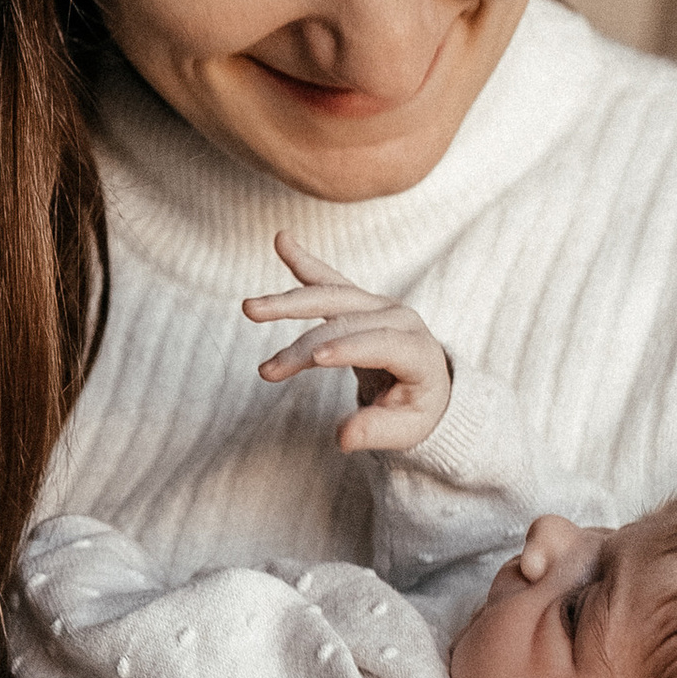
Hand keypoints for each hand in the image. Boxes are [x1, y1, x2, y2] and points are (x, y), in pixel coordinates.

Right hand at [242, 234, 452, 452]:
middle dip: (304, 344)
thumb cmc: (416, 409)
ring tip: (250, 309)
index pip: (382, 344)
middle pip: (347, 321)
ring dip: (289, 302)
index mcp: (418, 349)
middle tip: (267, 370)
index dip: (350, 349)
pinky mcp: (358, 302)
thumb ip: (376, 432)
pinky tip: (282, 240)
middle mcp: (398, 318)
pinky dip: (304, 262)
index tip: (316, 359)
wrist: (426, 384)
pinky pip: (328, 280)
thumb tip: (343, 437)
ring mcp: (377, 305)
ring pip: (330, 296)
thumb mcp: (406, 430)